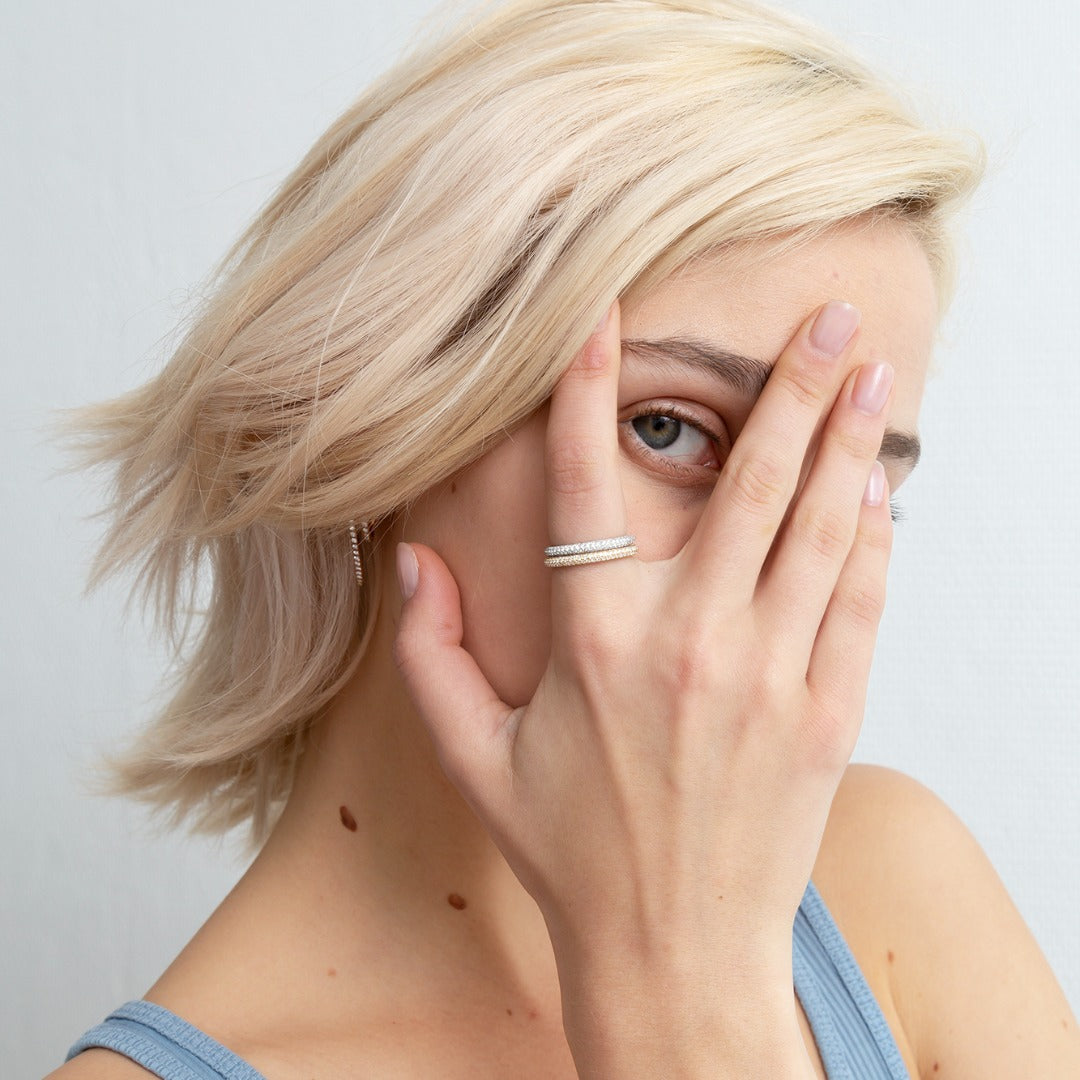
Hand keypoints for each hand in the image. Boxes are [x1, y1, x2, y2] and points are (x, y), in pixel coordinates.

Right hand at [393, 299, 893, 1075]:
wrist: (673, 951)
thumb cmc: (568, 851)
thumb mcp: (472, 756)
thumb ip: (429, 652)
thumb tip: (412, 558)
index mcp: (594, 642)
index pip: (583, 484)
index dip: (585, 391)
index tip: (602, 314)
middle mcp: (688, 643)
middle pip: (748, 486)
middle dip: (791, 389)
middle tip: (828, 319)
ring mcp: (768, 677)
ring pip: (818, 530)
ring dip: (847, 445)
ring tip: (874, 374)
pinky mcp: (825, 715)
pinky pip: (857, 604)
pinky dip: (871, 541)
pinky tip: (879, 493)